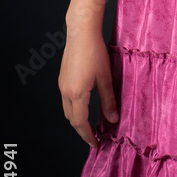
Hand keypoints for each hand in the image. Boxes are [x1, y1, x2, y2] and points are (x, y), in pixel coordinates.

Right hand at [58, 31, 118, 147]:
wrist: (81, 32)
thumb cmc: (94, 52)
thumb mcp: (106, 78)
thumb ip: (109, 101)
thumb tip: (113, 120)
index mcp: (77, 94)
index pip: (80, 123)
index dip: (88, 136)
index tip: (96, 144)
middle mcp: (65, 92)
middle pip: (71, 119)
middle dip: (82, 131)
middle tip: (94, 138)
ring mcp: (62, 85)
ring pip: (67, 110)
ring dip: (77, 120)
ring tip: (90, 125)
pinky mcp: (63, 79)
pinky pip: (66, 100)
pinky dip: (75, 109)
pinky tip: (85, 107)